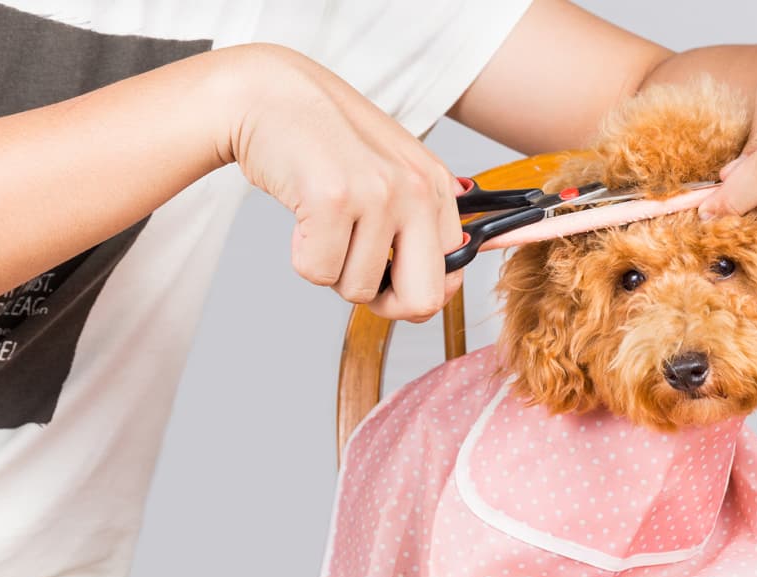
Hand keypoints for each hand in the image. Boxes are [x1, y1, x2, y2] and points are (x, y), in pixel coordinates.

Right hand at [226, 45, 463, 320]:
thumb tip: (490, 251)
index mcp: (436, 186)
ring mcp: (376, 194)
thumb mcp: (395, 167)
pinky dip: (303, 257)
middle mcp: (415, 190)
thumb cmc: (326, 139)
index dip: (412, 289)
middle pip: (422, 302)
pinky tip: (303, 217)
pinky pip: (318, 273)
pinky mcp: (332, 199)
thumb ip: (432, 213)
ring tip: (324, 224)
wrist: (267, 94)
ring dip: (333, 270)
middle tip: (356, 271)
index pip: (451, 278)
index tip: (387, 274)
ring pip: (359, 290)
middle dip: (384, 303)